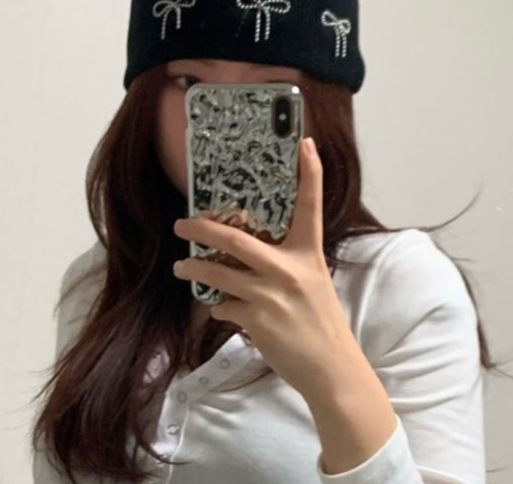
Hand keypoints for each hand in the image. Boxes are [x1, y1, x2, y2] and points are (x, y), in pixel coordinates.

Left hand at [172, 137, 358, 399]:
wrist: (331, 367)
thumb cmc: (322, 321)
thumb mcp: (313, 281)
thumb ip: (288, 262)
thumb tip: (252, 250)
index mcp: (309, 254)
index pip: (310, 206)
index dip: (310, 174)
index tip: (304, 144)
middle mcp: (289, 269)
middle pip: (237, 240)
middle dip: (203, 228)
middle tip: (182, 222)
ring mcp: (271, 296)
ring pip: (219, 274)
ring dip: (194, 267)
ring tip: (181, 266)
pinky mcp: (256, 321)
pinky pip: (224, 307)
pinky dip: (218, 306)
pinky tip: (221, 308)